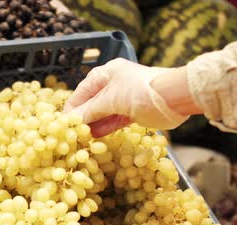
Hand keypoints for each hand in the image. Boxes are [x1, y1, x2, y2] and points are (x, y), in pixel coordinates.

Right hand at [64, 58, 189, 136]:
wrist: (174, 97)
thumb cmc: (140, 92)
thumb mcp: (111, 100)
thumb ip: (90, 111)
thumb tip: (70, 121)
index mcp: (106, 73)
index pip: (82, 91)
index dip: (72, 107)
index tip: (62, 123)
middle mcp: (113, 83)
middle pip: (92, 102)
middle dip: (82, 117)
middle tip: (71, 133)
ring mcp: (124, 98)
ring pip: (103, 112)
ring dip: (92, 124)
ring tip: (81, 138)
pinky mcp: (133, 111)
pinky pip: (114, 120)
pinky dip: (105, 127)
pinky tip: (94, 137)